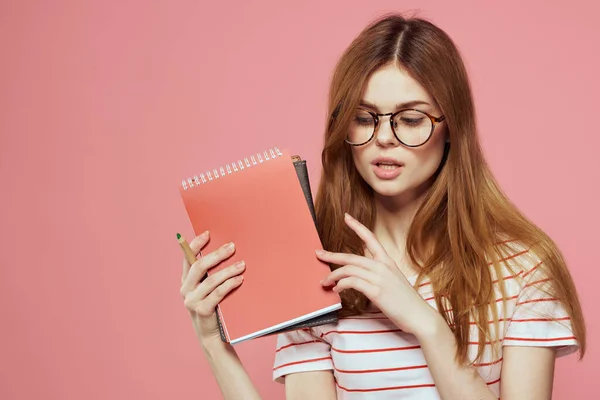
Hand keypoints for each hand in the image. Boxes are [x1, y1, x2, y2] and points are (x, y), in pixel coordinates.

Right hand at [180, 231, 244, 344]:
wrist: (213, 337)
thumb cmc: (215, 307)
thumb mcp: (209, 289)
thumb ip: (211, 274)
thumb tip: (227, 251)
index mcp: (186, 281)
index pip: (187, 258)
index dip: (196, 244)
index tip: (208, 233)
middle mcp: (185, 290)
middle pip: (199, 266)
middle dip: (216, 255)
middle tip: (232, 247)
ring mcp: (192, 301)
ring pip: (210, 280)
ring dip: (228, 270)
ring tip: (242, 264)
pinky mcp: (202, 310)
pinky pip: (217, 293)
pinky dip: (230, 284)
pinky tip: (240, 279)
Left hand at [317, 213, 440, 336]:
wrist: (419, 316)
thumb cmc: (406, 301)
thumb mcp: (394, 279)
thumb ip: (379, 270)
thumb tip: (362, 266)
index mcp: (387, 261)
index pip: (371, 238)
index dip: (357, 226)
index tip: (346, 217)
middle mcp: (382, 266)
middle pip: (351, 257)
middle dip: (332, 255)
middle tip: (318, 254)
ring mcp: (379, 278)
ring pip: (348, 269)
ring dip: (333, 275)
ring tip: (325, 281)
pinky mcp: (376, 291)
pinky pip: (352, 282)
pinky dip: (340, 285)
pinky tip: (337, 290)